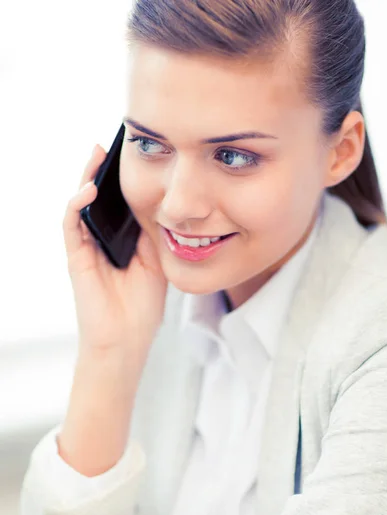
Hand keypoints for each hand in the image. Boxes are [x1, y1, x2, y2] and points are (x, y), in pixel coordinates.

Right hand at [62, 144, 167, 353]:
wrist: (128, 339)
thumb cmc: (142, 306)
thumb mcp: (156, 263)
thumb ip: (151, 235)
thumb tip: (155, 204)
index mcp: (121, 241)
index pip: (118, 204)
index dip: (121, 181)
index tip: (133, 156)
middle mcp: (101, 240)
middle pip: (97, 199)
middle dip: (101, 171)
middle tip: (109, 146)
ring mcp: (87, 248)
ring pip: (81, 206)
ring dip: (86, 179)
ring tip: (96, 155)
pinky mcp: (77, 258)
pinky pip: (72, 226)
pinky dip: (76, 206)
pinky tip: (87, 190)